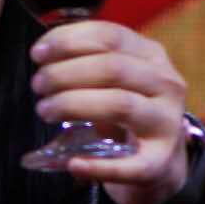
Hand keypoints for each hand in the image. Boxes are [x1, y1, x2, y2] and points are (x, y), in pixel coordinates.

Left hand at [30, 20, 189, 203]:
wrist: (161, 157)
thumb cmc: (128, 110)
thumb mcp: (117, 78)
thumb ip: (88, 61)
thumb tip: (43, 52)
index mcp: (152, 56)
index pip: (110, 36)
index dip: (68, 41)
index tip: (38, 53)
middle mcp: (165, 85)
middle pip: (112, 69)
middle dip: (65, 74)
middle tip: (38, 85)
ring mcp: (167, 124)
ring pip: (119, 105)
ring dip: (73, 105)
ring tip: (45, 110)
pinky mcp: (160, 162)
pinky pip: (130, 166)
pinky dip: (98, 167)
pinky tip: (74, 164)